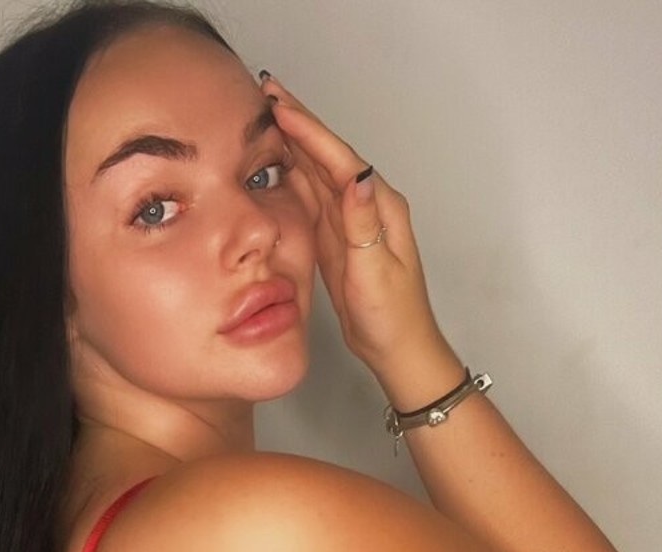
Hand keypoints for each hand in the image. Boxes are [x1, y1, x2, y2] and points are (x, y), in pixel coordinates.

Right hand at [261, 74, 447, 375]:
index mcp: (379, 208)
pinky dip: (293, 178)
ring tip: (265, 119)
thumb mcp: (376, 272)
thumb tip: (358, 179)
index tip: (279, 106)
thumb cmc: (392, 317)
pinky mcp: (338, 240)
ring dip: (292, 144)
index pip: (339, 159)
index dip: (308, 130)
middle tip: (266, 93)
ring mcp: (351, 222)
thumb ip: (364, 225)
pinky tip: (276, 167)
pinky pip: (312, 199)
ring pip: (316, 172)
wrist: (397, 348)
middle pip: (327, 155)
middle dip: (297, 123)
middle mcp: (366, 206)